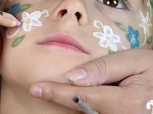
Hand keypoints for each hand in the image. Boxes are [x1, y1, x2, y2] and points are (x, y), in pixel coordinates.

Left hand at [29, 49, 152, 113]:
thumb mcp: (133, 61)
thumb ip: (103, 69)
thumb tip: (71, 76)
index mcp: (125, 103)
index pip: (81, 97)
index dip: (56, 92)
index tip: (36, 88)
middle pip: (81, 109)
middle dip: (60, 99)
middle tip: (41, 89)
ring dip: (71, 103)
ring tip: (56, 90)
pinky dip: (85, 106)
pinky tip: (78, 96)